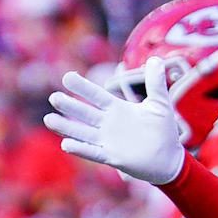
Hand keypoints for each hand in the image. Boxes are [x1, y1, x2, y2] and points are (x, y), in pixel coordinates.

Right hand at [44, 58, 185, 185]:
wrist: (169, 159)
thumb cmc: (163, 130)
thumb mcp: (160, 104)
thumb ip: (155, 83)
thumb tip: (155, 59)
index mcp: (118, 109)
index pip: (97, 96)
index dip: (83, 87)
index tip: (67, 76)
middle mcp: (109, 124)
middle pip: (86, 113)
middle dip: (70, 106)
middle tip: (54, 97)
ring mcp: (108, 141)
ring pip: (83, 132)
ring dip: (66, 127)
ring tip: (49, 119)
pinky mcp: (112, 157)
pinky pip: (93, 152)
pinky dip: (80, 149)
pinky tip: (66, 144)